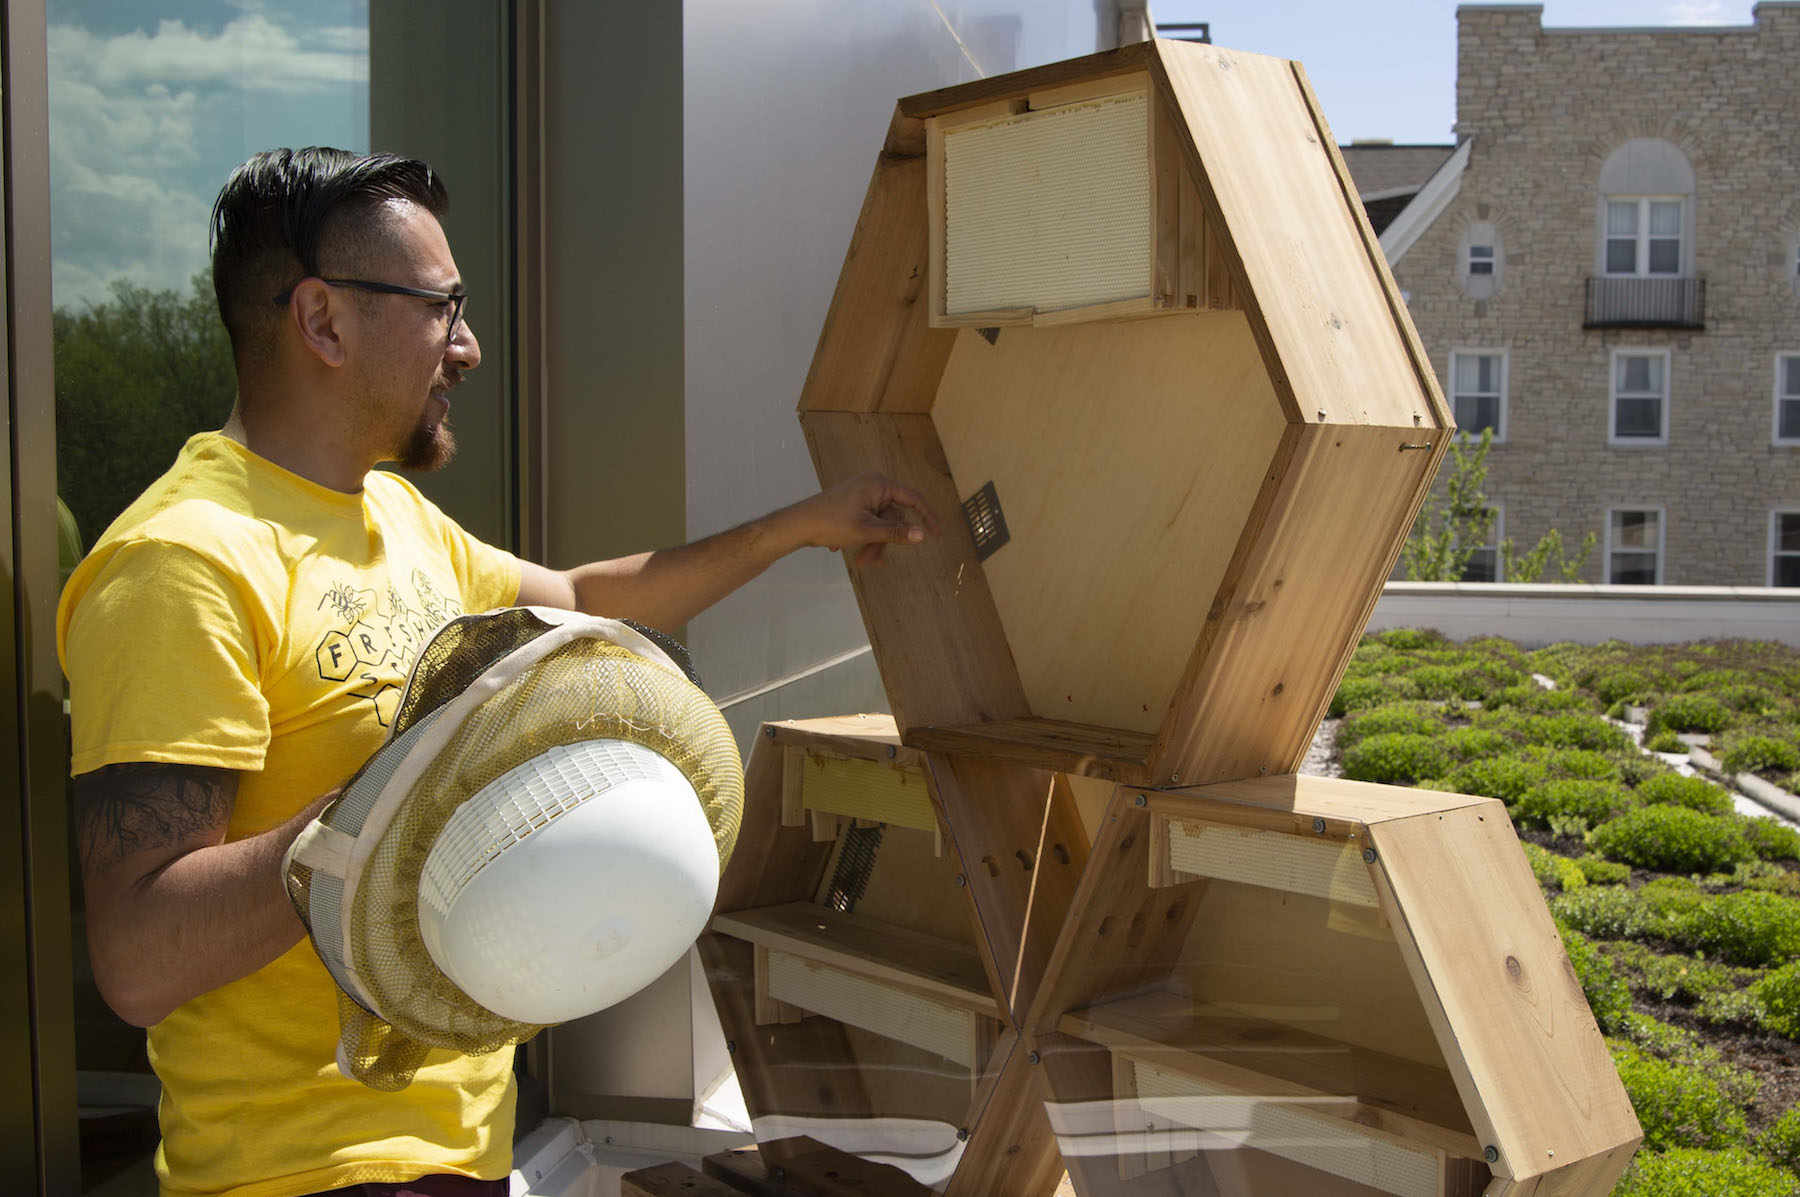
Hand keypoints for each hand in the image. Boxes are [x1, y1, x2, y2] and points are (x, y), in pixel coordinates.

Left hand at [790, 472, 939, 565]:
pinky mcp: (854, 503)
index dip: (927, 517)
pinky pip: (869, 522)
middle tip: (869, 562)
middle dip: (884, 541)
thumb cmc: (830, 523)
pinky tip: (841, 546)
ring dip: (872, 543)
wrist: (797, 524)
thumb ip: (896, 533)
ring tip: (858, 561)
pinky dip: (862, 537)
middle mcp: (873, 485)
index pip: (913, 499)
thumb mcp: (867, 531)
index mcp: (879, 484)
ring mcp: (862, 494)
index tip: (936, 535)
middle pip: (894, 517)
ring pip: (881, 524)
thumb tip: (922, 535)